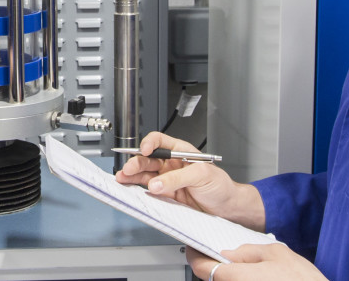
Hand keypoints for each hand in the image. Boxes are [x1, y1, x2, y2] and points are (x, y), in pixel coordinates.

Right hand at [115, 132, 265, 230]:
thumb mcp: (201, 175)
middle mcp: (172, 164)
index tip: (144, 150)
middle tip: (129, 169)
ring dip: (133, 175)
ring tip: (123, 178)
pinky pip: (149, 189)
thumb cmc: (220, 186)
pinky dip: (139, 189)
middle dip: (136, 162)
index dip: (150, 143)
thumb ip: (177, 178)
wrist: (225, 207)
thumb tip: (157, 183)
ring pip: (145, 174)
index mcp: (181, 152)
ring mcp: (168, 179)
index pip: (160, 141)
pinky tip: (132, 188)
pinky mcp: (166, 194)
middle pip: (148, 159)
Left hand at [188, 245, 327, 280]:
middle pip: (215, 279)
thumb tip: (231, 253)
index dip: (195, 257)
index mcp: (237, 278)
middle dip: (217, 267)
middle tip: (228, 257)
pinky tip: (259, 278)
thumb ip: (249, 252)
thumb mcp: (278, 254)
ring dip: (232, 276)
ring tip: (253, 269)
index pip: (202, 269)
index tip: (194, 250)